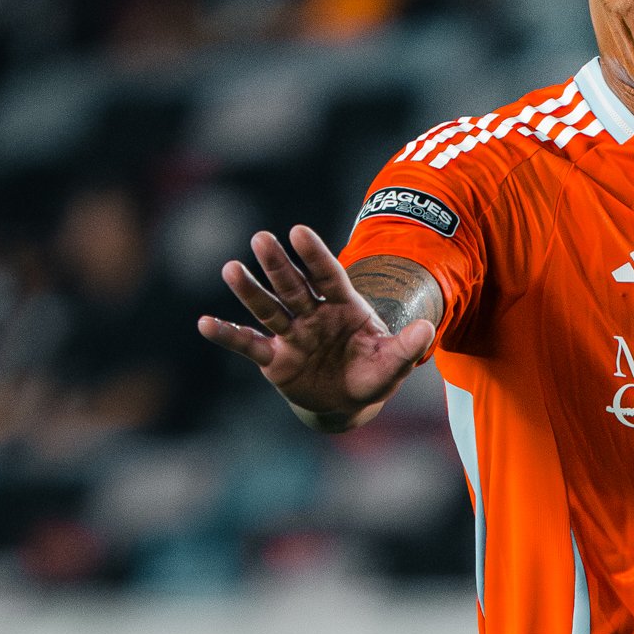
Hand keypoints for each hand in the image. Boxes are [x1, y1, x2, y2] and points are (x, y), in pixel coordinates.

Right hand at [198, 226, 433, 427]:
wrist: (348, 401)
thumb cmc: (372, 373)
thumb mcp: (394, 363)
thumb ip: (407, 347)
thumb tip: (427, 330)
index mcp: (343, 306)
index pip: (327, 275)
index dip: (314, 255)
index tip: (298, 232)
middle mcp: (313, 314)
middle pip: (293, 286)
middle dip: (278, 265)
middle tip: (261, 239)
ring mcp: (291, 334)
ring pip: (268, 308)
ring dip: (250, 290)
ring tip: (230, 269)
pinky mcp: (274, 358)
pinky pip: (248, 344)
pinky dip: (228, 334)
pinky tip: (205, 323)